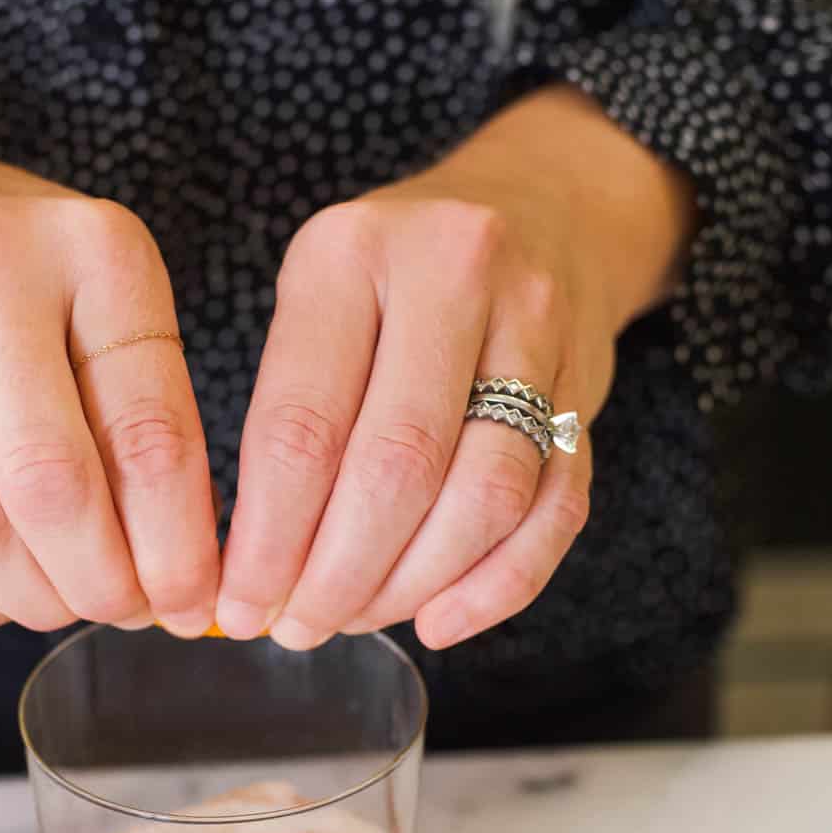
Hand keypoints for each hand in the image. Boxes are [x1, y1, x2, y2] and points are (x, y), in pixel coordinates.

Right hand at [0, 139, 218, 634]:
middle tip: (127, 610)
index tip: (193, 599)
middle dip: (100, 581)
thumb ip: (148, 408)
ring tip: (67, 604)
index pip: (147, 429)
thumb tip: (186, 564)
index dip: (176, 542)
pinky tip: (3, 591)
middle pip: (51, 485)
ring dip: (31, 596)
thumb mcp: (107, 294)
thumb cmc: (21, 269)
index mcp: (95, 252)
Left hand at [217, 88, 692, 648]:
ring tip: (358, 618)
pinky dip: (497, 584)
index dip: (267, 537)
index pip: (301, 424)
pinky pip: (553, 509)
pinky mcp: (590, 386)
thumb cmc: (396, 273)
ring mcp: (537, 327)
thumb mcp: (320, 292)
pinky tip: (440, 620)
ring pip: (484, 495)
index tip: (240, 604)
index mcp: (351, 253)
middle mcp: (454, 275)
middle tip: (299, 628)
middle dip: (339, 574)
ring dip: (415, 584)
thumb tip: (252, 570)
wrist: (543, 204)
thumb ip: (288, 410)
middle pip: (397, 467)